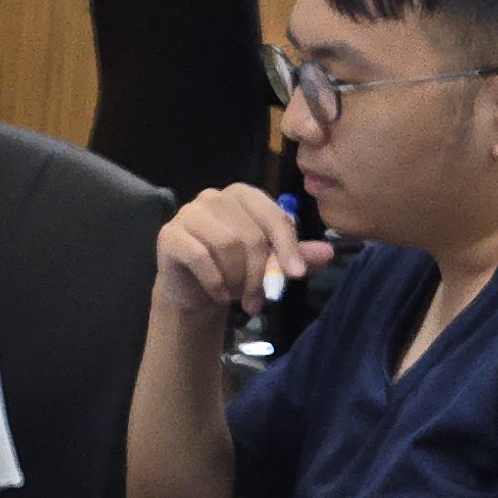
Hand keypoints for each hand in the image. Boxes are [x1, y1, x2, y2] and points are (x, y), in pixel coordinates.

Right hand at [150, 184, 332, 324]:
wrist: (193, 290)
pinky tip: (219, 295)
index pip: (273, 216)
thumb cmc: (235, 269)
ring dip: (237, 279)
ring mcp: (189, 212)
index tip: (297, 275)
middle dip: (259, 274)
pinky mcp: (169, 234)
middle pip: (250, 234)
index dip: (288, 246)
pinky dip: (215, 282)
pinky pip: (199, 257)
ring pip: (226, 244)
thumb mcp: (271, 264)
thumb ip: (297, 255)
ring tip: (239, 297)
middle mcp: (215, 197)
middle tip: (260, 301)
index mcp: (243, 196)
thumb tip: (328, 253)